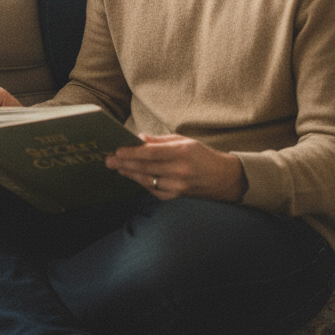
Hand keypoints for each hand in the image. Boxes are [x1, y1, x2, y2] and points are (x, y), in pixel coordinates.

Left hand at [105, 133, 246, 202]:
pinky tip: (133, 177)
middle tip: (109, 161)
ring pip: (148, 180)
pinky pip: (156, 191)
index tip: (118, 150)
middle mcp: (180, 170)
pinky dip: (143, 184)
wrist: (226, 179)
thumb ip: (160, 141)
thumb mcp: (185, 141)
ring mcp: (179, 186)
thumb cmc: (202, 155)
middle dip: (125, 164)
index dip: (133, 152)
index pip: (152, 153)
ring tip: (117, 168)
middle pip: (147, 168)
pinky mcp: (179, 196)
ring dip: (130, 174)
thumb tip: (139, 138)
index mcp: (182, 152)